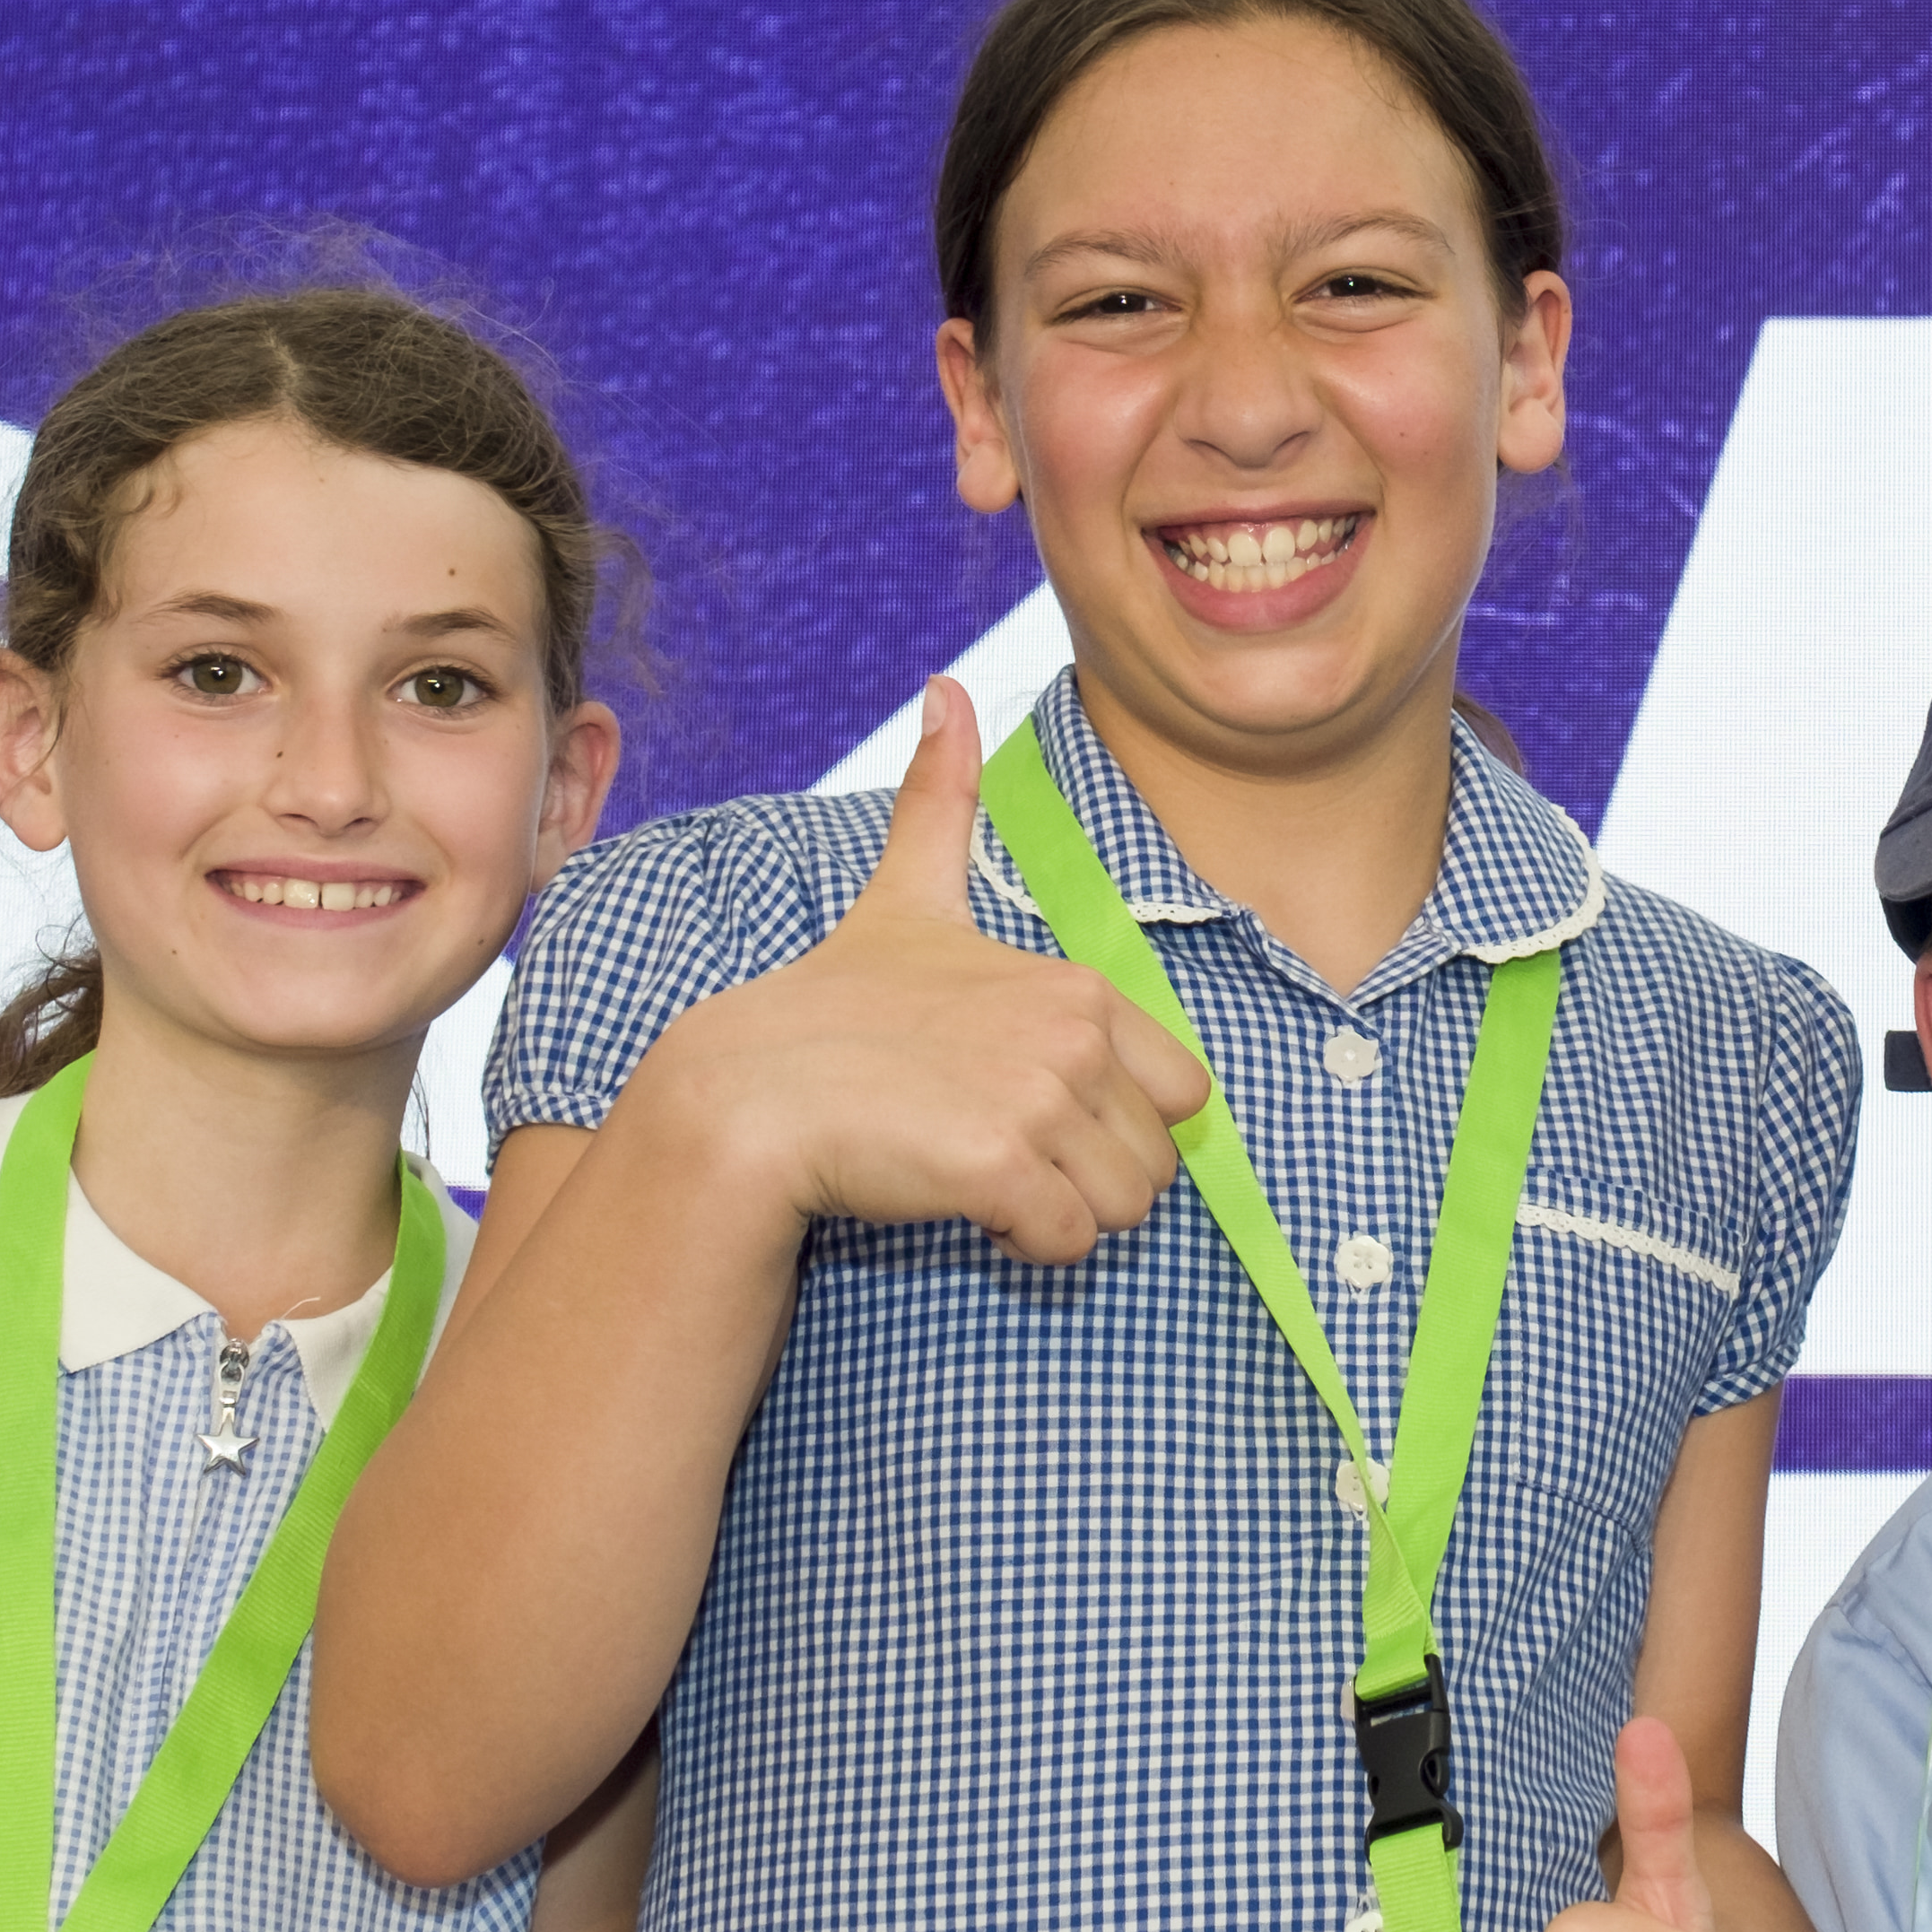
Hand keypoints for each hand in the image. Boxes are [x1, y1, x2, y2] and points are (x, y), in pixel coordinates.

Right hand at [686, 680, 1212, 1265]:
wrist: (749, 1094)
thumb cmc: (835, 1011)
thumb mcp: (905, 898)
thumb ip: (940, 802)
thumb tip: (944, 686)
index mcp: (1077, 987)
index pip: (1183, 1095)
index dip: (1118, 1121)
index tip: (1036, 1111)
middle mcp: (1074, 1034)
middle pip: (1154, 1164)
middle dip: (1088, 1178)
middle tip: (1000, 1153)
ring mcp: (1039, 1098)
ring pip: (1119, 1210)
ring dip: (1058, 1214)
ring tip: (981, 1178)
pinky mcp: (999, 1165)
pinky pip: (1066, 1243)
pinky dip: (1023, 1245)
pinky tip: (964, 1206)